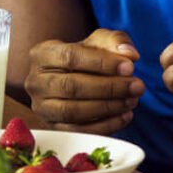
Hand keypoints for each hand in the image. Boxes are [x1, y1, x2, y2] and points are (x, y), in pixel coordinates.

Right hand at [24, 29, 144, 134]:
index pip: (71, 57)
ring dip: (108, 108)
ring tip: (133, 101)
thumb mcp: (100, 41)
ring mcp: (40, 107)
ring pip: (73, 111)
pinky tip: (125, 116)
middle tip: (137, 86)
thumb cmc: (88, 55)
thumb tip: (130, 55)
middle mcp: (35, 81)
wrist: (74, 76)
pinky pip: (77, 131)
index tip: (130, 67)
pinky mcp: (51, 127)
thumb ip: (116, 41)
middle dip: (109, 88)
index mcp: (42, 53)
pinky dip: (104, 126)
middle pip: (72, 86)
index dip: (102, 63)